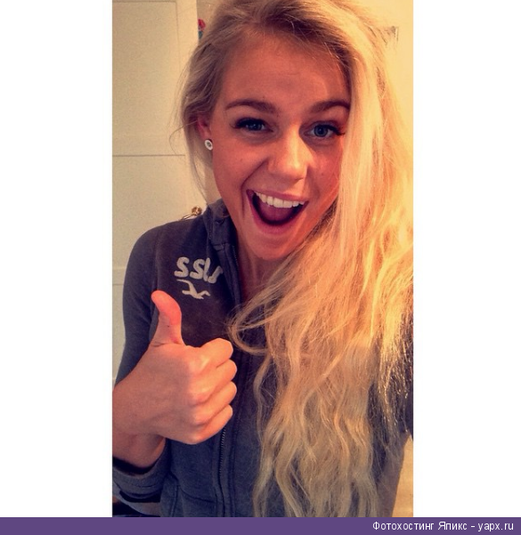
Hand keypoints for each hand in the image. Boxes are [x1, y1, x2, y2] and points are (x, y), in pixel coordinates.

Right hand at [113, 290, 236, 448]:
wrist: (134, 409)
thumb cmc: (151, 372)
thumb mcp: (162, 342)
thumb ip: (169, 316)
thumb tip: (160, 293)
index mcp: (194, 364)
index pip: (226, 349)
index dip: (211, 350)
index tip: (196, 355)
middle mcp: (200, 391)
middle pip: (230, 369)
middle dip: (215, 367)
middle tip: (195, 372)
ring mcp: (201, 414)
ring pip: (231, 390)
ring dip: (217, 387)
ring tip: (195, 386)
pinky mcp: (201, 432)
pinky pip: (226, 412)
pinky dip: (216, 408)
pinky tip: (197, 403)